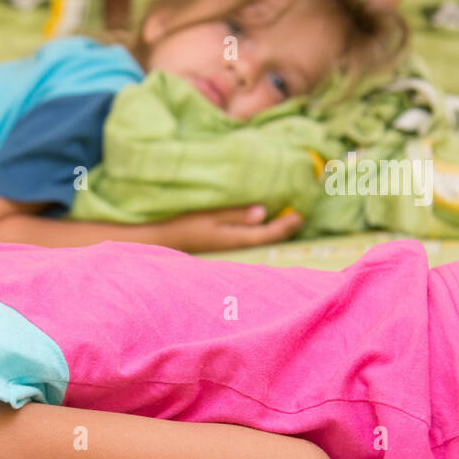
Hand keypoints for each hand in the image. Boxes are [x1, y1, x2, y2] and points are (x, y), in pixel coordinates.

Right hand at [152, 204, 302, 252]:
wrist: (157, 239)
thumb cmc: (181, 224)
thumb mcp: (209, 215)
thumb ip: (236, 214)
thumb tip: (263, 212)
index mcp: (234, 238)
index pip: (268, 234)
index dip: (286, 225)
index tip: (301, 213)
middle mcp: (233, 246)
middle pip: (266, 239)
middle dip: (283, 229)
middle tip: (298, 216)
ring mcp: (225, 247)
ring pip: (256, 239)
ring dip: (271, 230)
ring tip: (283, 218)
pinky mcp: (218, 244)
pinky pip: (245, 238)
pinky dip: (256, 230)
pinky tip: (257, 222)